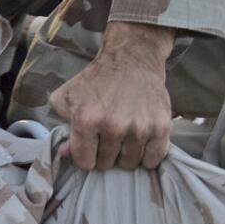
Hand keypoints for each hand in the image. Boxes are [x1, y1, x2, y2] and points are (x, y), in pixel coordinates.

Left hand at [50, 22, 175, 169]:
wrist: (131, 60)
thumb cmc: (95, 80)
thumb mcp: (67, 97)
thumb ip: (63, 126)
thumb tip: (65, 154)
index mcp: (87, 120)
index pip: (85, 162)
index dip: (85, 156)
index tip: (90, 147)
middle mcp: (114, 127)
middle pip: (107, 163)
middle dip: (104, 155)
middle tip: (107, 138)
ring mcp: (140, 128)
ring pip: (129, 164)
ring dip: (125, 155)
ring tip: (123, 138)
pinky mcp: (161, 127)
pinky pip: (153, 160)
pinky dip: (146, 156)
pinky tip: (140, 143)